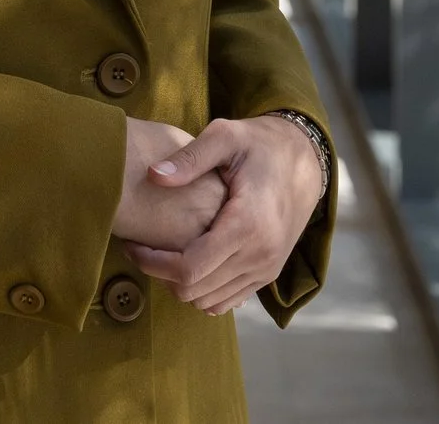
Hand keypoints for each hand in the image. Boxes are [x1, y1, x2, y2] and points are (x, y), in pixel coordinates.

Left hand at [121, 114, 325, 316]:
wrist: (306, 160)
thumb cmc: (260, 144)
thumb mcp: (226, 136)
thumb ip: (189, 158)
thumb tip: (153, 176)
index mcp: (248, 225)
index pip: (189, 269)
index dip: (152, 263)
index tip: (132, 244)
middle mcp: (260, 255)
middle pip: (195, 291)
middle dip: (160, 274)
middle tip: (141, 247)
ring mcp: (266, 269)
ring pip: (209, 302)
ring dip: (180, 284)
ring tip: (162, 252)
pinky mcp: (268, 274)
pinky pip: (227, 300)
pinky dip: (202, 289)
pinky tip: (188, 259)